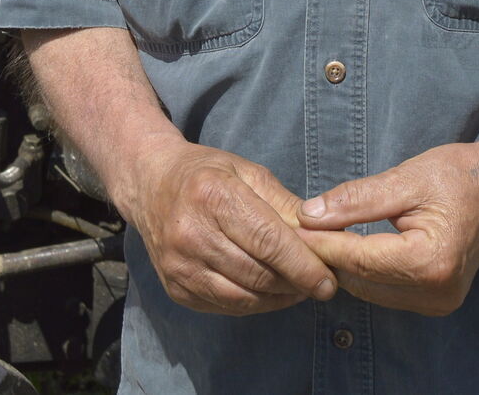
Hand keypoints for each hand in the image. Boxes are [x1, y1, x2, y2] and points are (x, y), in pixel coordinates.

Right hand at [119, 138, 338, 314]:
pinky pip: (225, 307)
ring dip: (279, 298)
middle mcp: (190, 234)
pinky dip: (255, 304)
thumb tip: (323, 236)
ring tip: (300, 288)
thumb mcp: (248, 172)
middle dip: (296, 284)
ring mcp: (178, 266)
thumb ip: (285, 204)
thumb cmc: (207, 174)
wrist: (150, 185)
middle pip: (257, 273)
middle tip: (322, 284)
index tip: (328, 279)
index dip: (302, 265)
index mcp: (212, 196)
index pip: (267, 240)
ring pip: (243, 298)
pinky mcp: (174, 288)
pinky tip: (271, 293)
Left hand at [296, 142, 478, 315]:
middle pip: (360, 279)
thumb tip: (308, 215)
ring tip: (317, 236)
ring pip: (368, 289)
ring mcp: (437, 302)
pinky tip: (347, 248)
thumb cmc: (459, 174)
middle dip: (327, 254)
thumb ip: (357, 199)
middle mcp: (435, 292)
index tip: (290, 225)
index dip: (321, 242)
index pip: (359, 258)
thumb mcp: (407, 178)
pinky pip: (384, 291)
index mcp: (430, 262)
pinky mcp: (435, 302)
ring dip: (343, 264)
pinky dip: (363, 271)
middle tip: (298, 229)